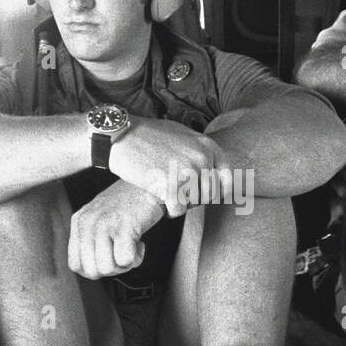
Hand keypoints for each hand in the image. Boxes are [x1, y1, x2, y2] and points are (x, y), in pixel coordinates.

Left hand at [68, 179, 165, 279]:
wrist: (149, 182)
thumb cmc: (129, 204)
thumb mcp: (99, 218)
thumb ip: (91, 239)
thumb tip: (95, 269)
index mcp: (79, 222)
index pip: (76, 265)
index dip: (95, 269)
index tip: (109, 258)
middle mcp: (88, 223)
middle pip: (91, 271)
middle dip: (111, 270)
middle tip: (123, 253)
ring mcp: (104, 224)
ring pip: (107, 268)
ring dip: (124, 265)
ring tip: (131, 246)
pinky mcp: (123, 226)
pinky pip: (125, 260)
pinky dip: (136, 258)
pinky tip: (139, 243)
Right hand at [108, 117, 235, 216]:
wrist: (119, 135)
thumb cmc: (147, 135)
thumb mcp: (182, 134)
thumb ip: (200, 150)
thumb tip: (215, 168)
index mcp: (208, 146)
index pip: (226, 180)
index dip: (217, 192)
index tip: (205, 197)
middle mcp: (202, 158)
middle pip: (209, 196)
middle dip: (194, 200)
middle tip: (176, 195)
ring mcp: (187, 172)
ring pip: (194, 204)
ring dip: (180, 204)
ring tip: (165, 194)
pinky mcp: (170, 185)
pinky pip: (177, 211)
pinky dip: (167, 210)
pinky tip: (157, 199)